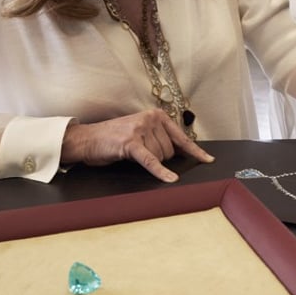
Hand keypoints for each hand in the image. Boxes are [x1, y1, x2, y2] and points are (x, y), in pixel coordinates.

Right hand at [60, 108, 213, 181]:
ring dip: (151, 162)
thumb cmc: (113, 138)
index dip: (196, 151)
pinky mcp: (130, 143)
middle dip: (161, 158)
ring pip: (162, 157)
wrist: (87, 139)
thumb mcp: (140, 131)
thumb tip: (181, 152)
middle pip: (171, 151)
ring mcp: (141, 130)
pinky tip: (170, 179)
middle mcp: (150, 119)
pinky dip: (160, 172)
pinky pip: (151, 161)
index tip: (208, 160)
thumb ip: (159, 137)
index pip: (182, 137)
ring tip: (133, 154)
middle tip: (142, 153)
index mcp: (156, 115)